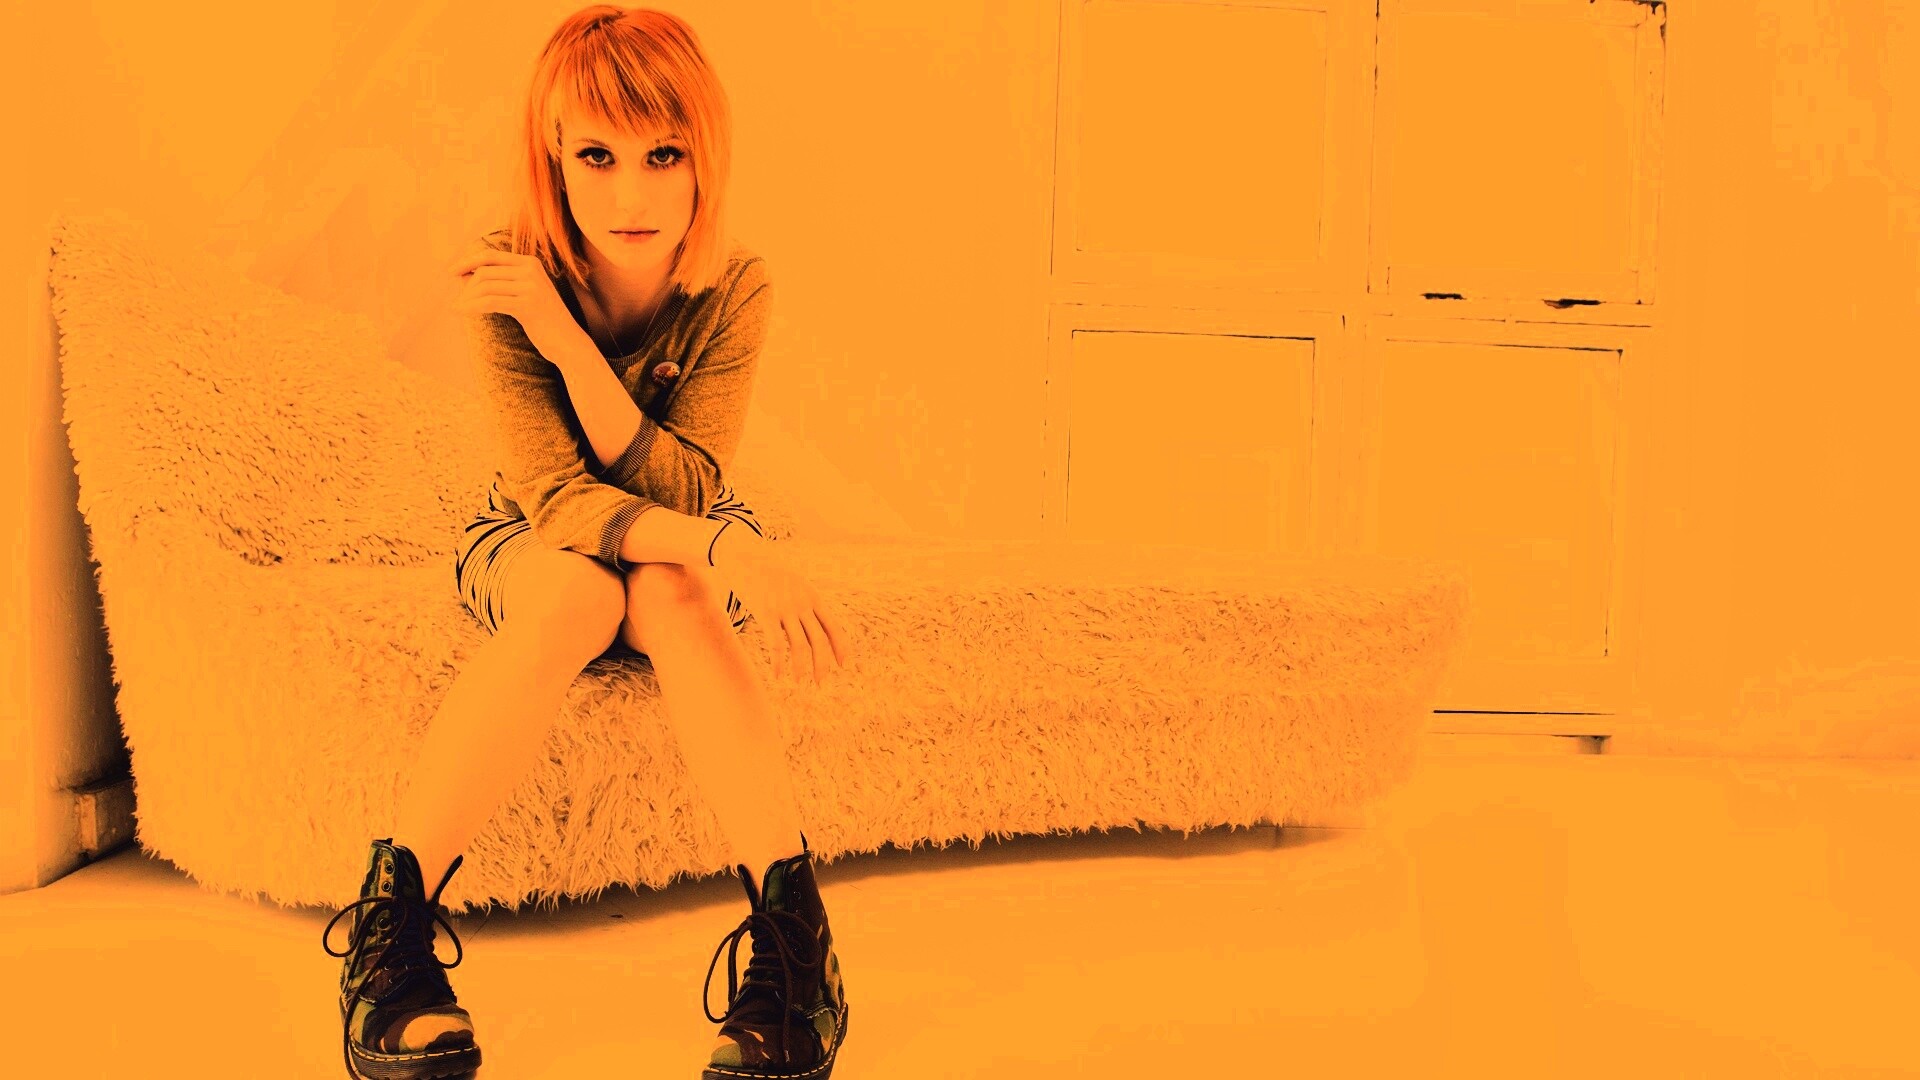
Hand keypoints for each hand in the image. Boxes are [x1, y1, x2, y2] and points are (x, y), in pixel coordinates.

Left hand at [449, 247, 583, 361]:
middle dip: (467, 287)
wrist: (568, 342)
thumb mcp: (524, 294)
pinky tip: (463, 312)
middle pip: (485, 272)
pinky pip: (490, 302)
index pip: (490, 256)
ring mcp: (530, 286)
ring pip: (485, 287)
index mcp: (530, 263)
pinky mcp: (527, 305)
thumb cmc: (543, 320)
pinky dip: (472, 307)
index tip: (451, 272)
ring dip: (467, 299)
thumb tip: (464, 274)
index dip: (467, 262)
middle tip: (458, 302)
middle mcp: (531, 270)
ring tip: (458, 308)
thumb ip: (501, 281)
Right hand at [710, 525, 851, 684]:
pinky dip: (779, 662)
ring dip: (802, 668)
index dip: (841, 647)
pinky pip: (776, 644)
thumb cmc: (768, 572)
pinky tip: (777, 675)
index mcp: (812, 597)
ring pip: (800, 646)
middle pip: (820, 640)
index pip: (834, 627)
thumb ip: (804, 599)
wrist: (744, 555)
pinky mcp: (766, 613)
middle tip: (822, 683)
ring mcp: (785, 609)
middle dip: (823, 664)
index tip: (844, 665)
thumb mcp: (794, 582)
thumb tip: (811, 617)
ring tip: (800, 682)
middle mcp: (802, 604)